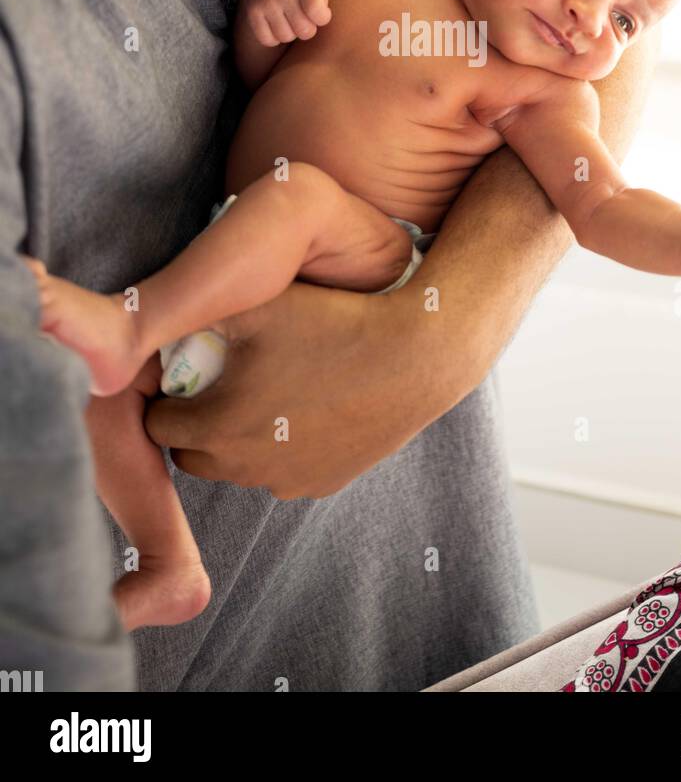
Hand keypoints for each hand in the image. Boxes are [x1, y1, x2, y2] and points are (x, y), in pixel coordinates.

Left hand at [143, 280, 445, 498]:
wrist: (417, 356)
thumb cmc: (333, 321)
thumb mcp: (257, 303)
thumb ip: (198, 315)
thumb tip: (157, 321)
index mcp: (217, 424)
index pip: (157, 426)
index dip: (167, 395)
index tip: (187, 370)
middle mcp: (245, 465)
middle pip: (192, 455)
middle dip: (197, 423)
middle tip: (223, 381)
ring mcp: (286, 481)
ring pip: (238, 466)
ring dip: (239, 438)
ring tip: (269, 389)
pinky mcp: (323, 484)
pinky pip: (283, 471)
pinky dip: (283, 447)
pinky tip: (307, 405)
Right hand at [240, 0, 330, 46]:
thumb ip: (324, 6)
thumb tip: (321, 20)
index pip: (319, 13)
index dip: (322, 19)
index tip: (318, 14)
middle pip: (305, 31)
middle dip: (306, 30)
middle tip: (301, 19)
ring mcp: (266, 2)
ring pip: (286, 37)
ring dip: (289, 34)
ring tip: (287, 20)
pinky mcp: (253, 13)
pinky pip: (269, 40)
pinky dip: (273, 38)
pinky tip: (274, 25)